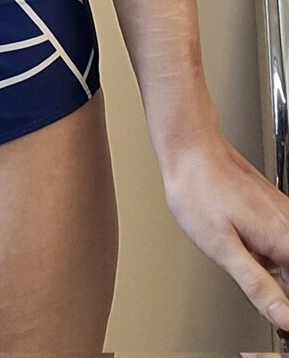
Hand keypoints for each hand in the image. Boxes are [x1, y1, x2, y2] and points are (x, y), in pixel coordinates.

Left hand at [161, 130, 288, 333]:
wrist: (191, 150)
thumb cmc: (198, 191)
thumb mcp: (222, 248)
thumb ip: (256, 285)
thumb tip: (283, 317)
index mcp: (285, 240)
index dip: (287, 309)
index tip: (279, 321)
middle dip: (281, 293)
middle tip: (261, 301)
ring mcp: (284, 215)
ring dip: (276, 277)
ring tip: (243, 265)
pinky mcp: (273, 209)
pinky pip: (282, 243)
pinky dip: (270, 257)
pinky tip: (246, 251)